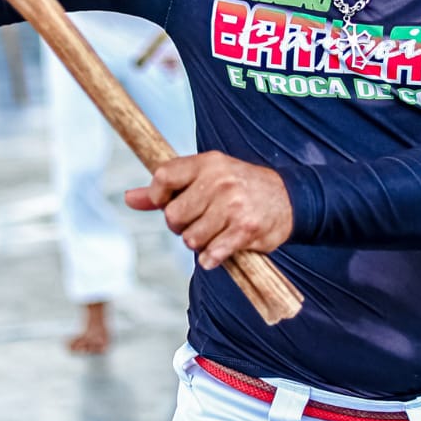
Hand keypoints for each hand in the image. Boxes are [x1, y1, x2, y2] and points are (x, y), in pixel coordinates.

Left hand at [125, 152, 293, 269]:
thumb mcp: (207, 178)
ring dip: (200, 243)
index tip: (169, 203)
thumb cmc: (240, 188)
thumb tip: (128, 198)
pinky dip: (212, 258)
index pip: (162, 177)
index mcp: (208, 163)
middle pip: (173, 216)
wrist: (291, 199)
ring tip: (216, 232)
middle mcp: (220, 180)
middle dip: (181, 226)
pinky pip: (210, 254)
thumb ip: (168, 189)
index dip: (158, 197)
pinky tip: (223, 249)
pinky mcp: (245, 229)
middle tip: (201, 221)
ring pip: (190, 239)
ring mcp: (233, 205)